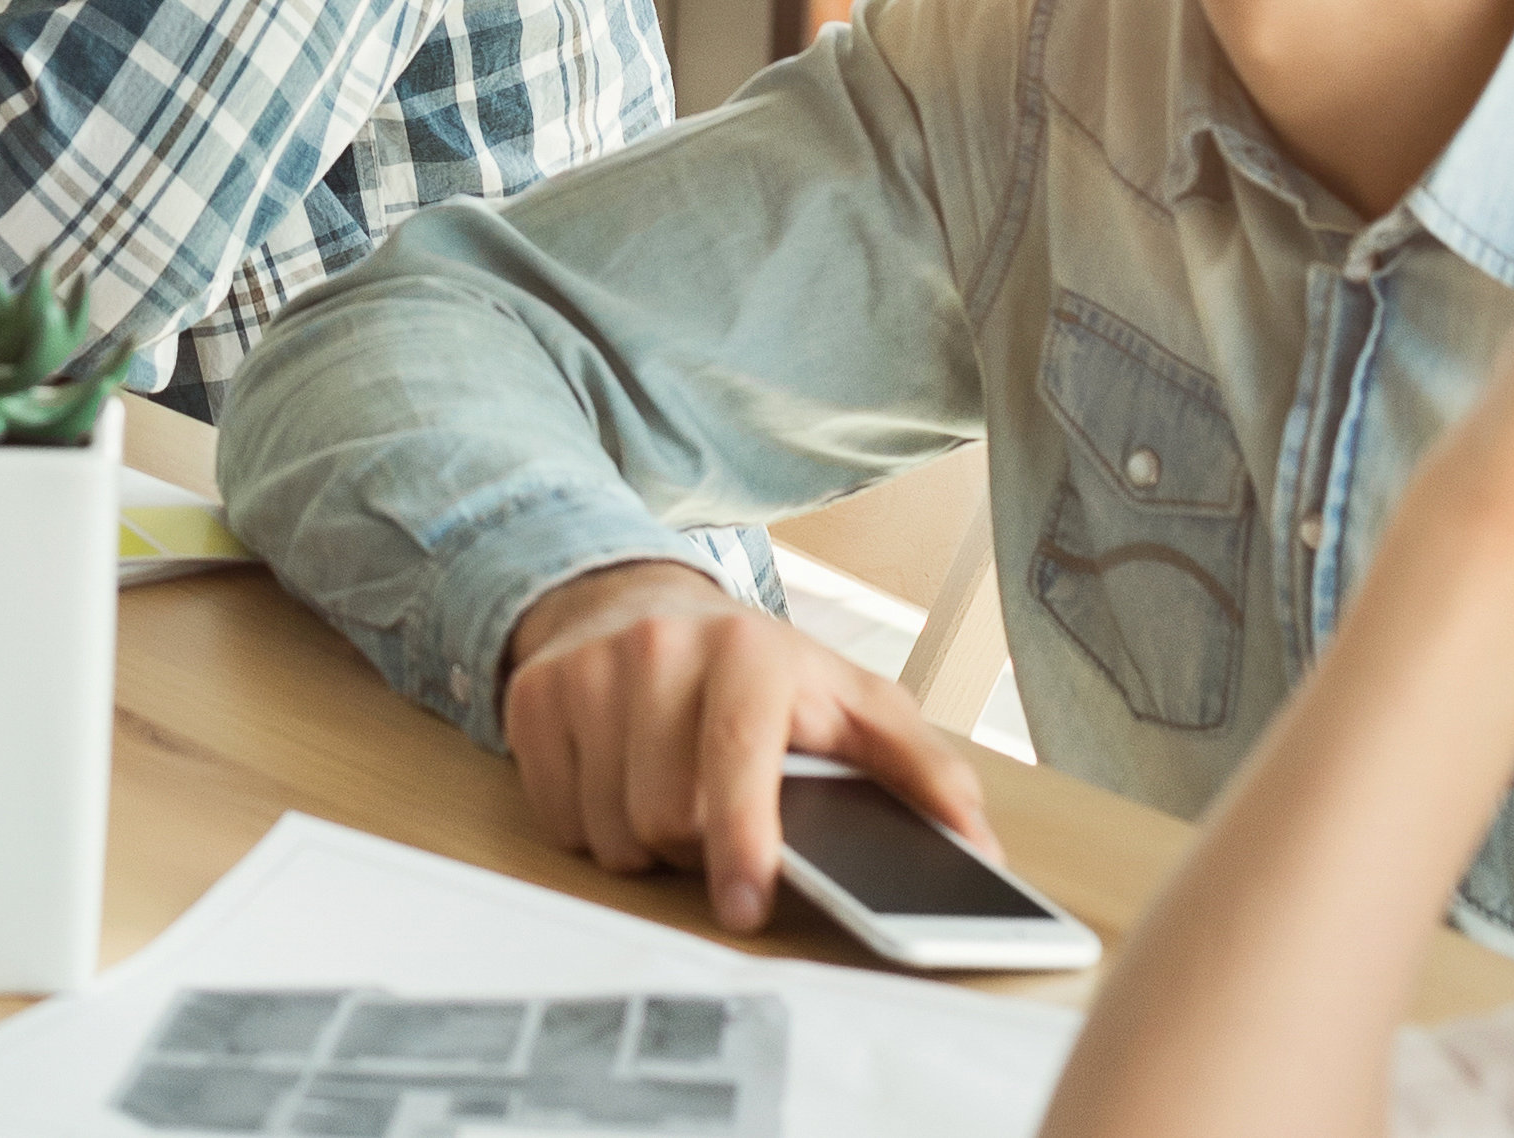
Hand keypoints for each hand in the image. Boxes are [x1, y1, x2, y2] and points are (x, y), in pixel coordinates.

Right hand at [500, 559, 992, 933]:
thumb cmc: (760, 675)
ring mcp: (586, 669)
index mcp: (750, 653)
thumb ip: (921, 772)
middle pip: (667, 818)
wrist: (642, 606)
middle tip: (716, 815)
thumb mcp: (851, 705)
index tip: (746, 906)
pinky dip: (591, 823)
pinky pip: (557, 820)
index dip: (742, 841)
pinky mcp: (533, 696)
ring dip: (646, 842)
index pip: (737, 761)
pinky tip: (618, 778)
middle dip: (697, 845)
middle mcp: (659, 649)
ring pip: (610, 830)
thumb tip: (979, 845)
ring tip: (671, 794)